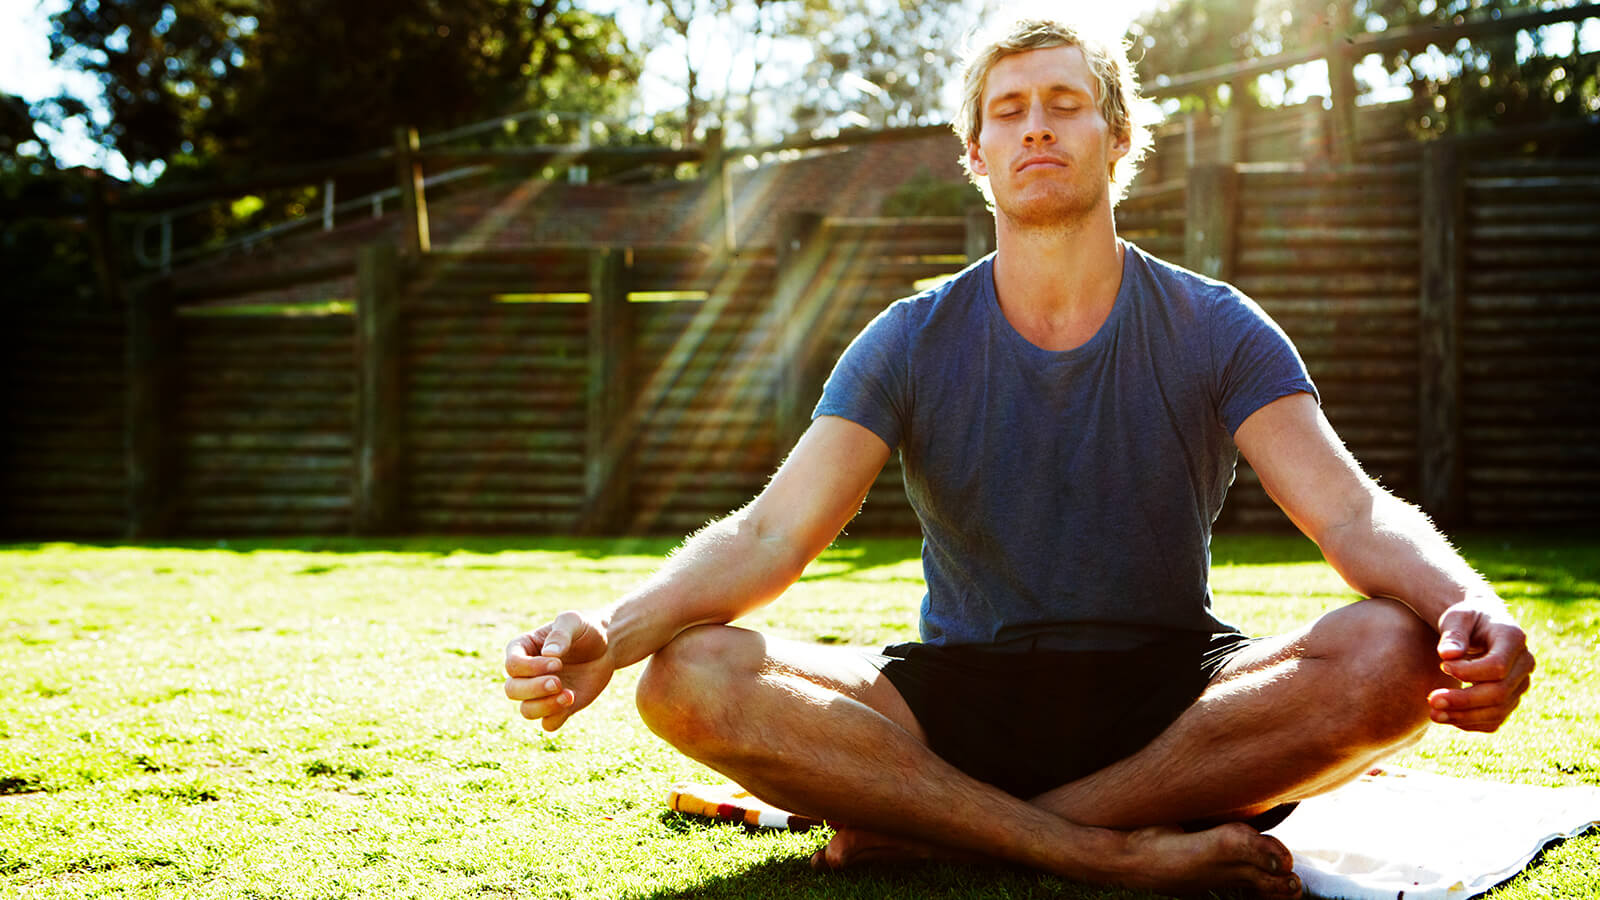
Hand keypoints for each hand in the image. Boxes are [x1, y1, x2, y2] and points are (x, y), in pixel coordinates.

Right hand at [504, 610, 614, 730]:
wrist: (606, 646)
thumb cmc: (585, 629)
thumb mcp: (574, 622)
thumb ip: (561, 634)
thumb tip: (549, 653)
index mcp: (522, 649)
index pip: (513, 665)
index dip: (531, 668)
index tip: (558, 662)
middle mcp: (526, 674)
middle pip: (513, 690)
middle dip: (535, 689)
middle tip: (559, 682)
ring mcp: (540, 693)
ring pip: (526, 711)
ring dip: (545, 706)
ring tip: (569, 695)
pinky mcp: (557, 707)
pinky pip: (547, 723)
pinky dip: (556, 718)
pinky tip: (572, 700)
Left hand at [1428, 600, 1534, 732]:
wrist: (1482, 626)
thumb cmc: (1467, 619)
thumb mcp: (1457, 617)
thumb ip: (1454, 634)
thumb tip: (1448, 654)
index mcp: (1514, 638)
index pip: (1498, 667)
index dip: (1469, 672)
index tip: (1443, 665)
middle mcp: (1524, 663)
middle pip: (1499, 693)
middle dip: (1463, 700)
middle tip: (1431, 700)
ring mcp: (1520, 684)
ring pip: (1498, 711)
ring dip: (1464, 716)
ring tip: (1434, 714)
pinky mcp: (1511, 699)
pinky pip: (1495, 720)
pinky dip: (1470, 723)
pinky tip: (1447, 717)